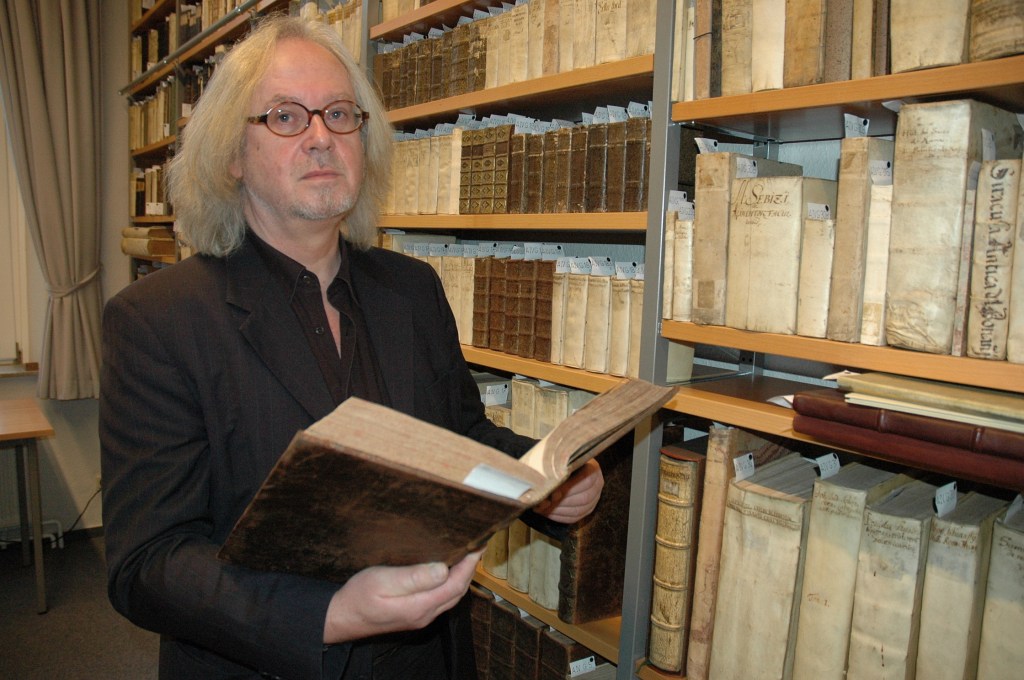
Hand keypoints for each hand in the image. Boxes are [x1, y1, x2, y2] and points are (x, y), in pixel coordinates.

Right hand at [322, 550, 481, 643]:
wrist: (341, 617)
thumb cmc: (358, 597)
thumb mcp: (382, 581)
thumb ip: (413, 577)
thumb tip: (443, 569)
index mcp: (419, 607)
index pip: (455, 585)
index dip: (468, 565)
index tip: (476, 545)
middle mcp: (424, 615)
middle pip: (457, 592)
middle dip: (469, 570)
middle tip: (475, 546)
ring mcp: (420, 617)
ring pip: (450, 597)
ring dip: (461, 577)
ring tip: (465, 555)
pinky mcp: (414, 615)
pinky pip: (441, 599)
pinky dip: (450, 584)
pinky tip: (447, 570)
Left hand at [534, 459, 603, 523]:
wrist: (566, 465)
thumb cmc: (562, 459)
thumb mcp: (561, 456)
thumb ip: (557, 464)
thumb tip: (545, 478)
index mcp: (593, 468)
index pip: (586, 480)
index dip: (569, 487)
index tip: (553, 491)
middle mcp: (598, 484)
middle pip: (583, 498)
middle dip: (561, 502)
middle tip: (543, 502)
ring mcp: (594, 499)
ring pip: (578, 510)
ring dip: (558, 511)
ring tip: (542, 508)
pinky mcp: (587, 509)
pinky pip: (575, 517)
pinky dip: (560, 517)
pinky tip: (547, 513)